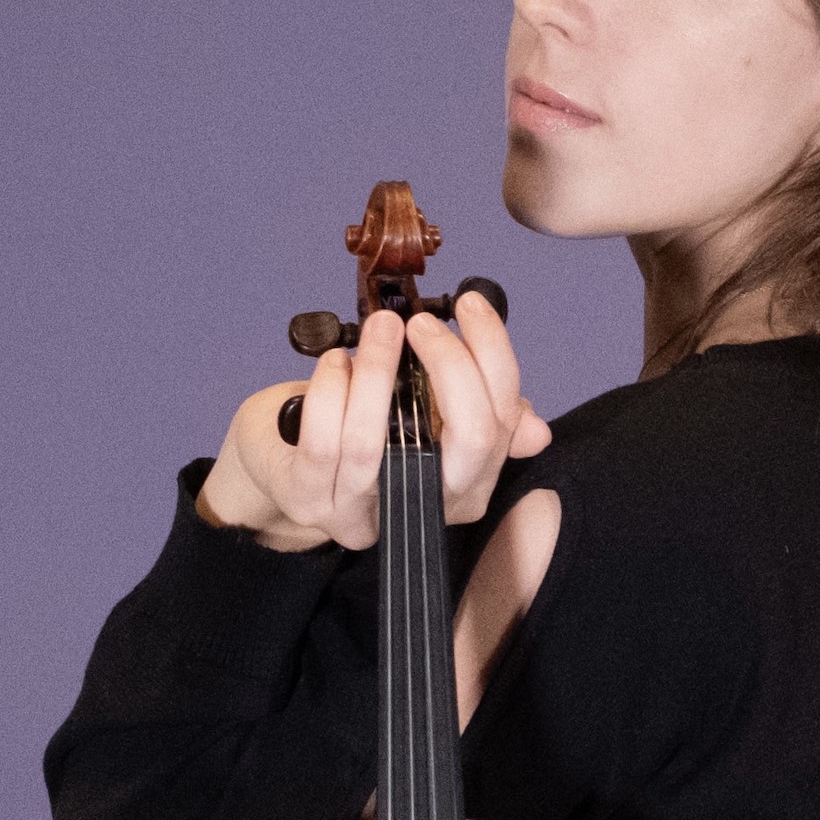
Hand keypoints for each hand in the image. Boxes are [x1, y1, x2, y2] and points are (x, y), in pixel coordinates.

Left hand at [195, 299, 552, 551]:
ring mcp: (363, 512)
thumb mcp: (427, 417)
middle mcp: (424, 508)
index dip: (493, 358)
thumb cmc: (363, 426)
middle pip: (469, 441)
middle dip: (453, 367)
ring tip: (380, 327)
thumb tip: (535, 430)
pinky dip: (331, 391)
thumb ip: (479, 415)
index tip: (470, 306)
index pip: (501, 426)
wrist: (284, 458)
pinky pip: (324, 442)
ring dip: (379, 369)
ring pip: (379, 442)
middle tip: (424, 323)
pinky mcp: (310, 500)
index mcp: (465, 488)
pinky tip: (335, 362)